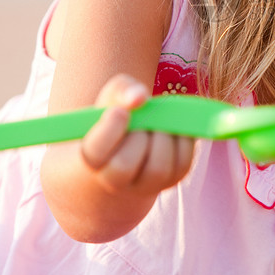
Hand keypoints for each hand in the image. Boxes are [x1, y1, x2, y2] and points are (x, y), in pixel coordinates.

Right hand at [80, 74, 195, 195]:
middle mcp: (114, 179)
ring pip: (156, 169)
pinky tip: (174, 125)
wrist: (137, 139)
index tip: (120, 110)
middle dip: (138, 135)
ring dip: (162, 137)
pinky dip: (183, 138)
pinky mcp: (172, 178)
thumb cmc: (120, 115)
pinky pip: (182, 161)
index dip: (109, 130)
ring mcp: (145, 184)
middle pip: (124, 166)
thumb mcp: (114, 97)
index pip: (95, 152)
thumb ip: (121, 90)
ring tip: (159, 121)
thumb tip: (139, 96)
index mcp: (91, 158)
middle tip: (144, 118)